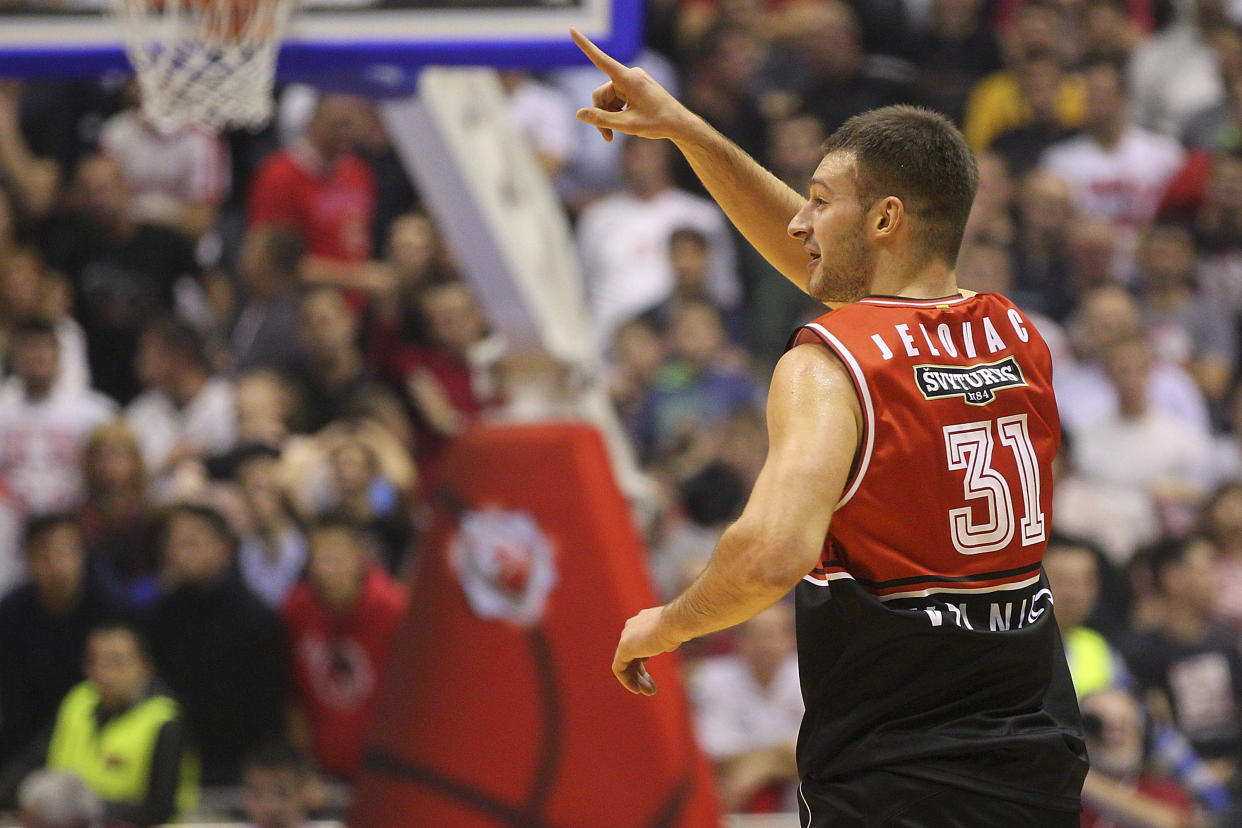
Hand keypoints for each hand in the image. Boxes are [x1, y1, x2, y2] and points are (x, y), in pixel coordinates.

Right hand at [570, 28, 698, 142]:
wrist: (679, 124)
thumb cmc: (657, 123)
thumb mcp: (627, 125)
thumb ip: (601, 120)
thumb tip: (579, 114)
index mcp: (628, 79)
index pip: (601, 60)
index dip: (585, 46)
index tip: (572, 30)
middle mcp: (629, 75)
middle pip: (601, 94)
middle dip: (601, 114)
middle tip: (607, 136)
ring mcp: (632, 80)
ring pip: (607, 98)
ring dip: (608, 116)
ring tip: (615, 134)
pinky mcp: (634, 87)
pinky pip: (616, 99)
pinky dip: (616, 112)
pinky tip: (625, 123)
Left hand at [612, 606, 681, 695]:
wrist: (675, 623)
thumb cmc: (678, 628)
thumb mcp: (672, 634)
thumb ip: (666, 639)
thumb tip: (668, 645)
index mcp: (641, 622)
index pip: (638, 645)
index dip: (643, 662)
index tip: (652, 675)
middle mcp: (631, 627)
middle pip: (632, 656)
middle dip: (641, 675)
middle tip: (652, 690)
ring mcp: (626, 637)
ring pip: (627, 664)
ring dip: (636, 680)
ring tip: (649, 692)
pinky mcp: (623, 647)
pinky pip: (619, 668)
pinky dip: (627, 680)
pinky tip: (636, 689)